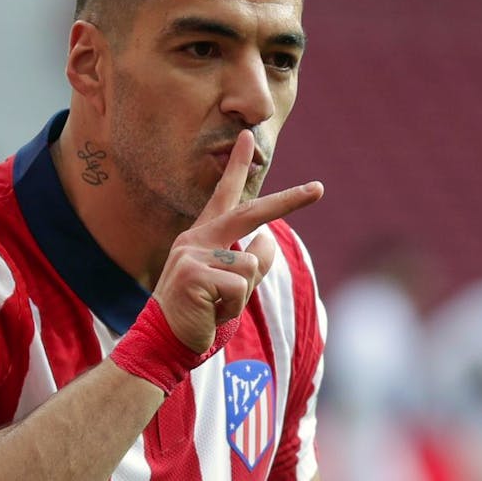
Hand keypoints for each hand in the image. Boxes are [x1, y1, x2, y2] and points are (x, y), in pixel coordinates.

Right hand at [152, 130, 322, 352]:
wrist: (162, 344)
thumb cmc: (198, 317)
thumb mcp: (231, 288)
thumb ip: (251, 263)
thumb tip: (269, 239)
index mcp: (202, 237)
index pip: (225, 196)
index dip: (236, 166)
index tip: (248, 137)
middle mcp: (195, 238)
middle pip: (250, 213)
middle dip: (288, 201)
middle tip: (319, 189)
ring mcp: (192, 253)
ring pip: (250, 265)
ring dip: (242, 295)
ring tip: (216, 308)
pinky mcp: (192, 271)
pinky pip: (240, 286)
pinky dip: (233, 308)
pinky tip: (210, 313)